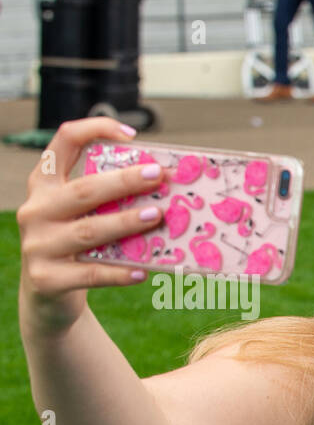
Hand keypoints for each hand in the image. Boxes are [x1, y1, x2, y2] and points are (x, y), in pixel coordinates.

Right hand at [16, 118, 166, 335]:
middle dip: (123, 181)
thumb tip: (167, 189)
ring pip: (88, 231)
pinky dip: (118, 273)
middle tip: (158, 176)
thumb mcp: (83, 216)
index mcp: (44, 185)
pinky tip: (142, 271)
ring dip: (126, 223)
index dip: (95, 130)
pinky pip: (90, 274)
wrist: (47, 295)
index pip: (63, 142)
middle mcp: (36, 210)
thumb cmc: (77, 246)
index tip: (132, 135)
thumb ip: (108, 201)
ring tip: (157, 216)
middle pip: (83, 190)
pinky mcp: (46, 278)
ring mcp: (38, 245)